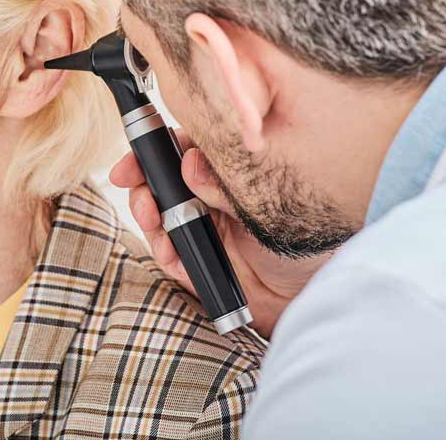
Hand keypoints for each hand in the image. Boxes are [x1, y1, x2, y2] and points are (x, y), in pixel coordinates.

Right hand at [109, 129, 329, 338]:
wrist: (317, 293)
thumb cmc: (307, 238)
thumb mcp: (266, 200)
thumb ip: (224, 183)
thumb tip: (189, 162)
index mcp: (227, 173)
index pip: (181, 151)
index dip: (150, 154)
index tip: (128, 167)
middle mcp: (212, 197)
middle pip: (162, 184)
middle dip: (144, 190)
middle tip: (141, 199)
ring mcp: (206, 230)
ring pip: (161, 220)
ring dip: (152, 222)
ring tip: (157, 225)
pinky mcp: (203, 263)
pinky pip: (173, 256)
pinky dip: (169, 254)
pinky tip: (176, 254)